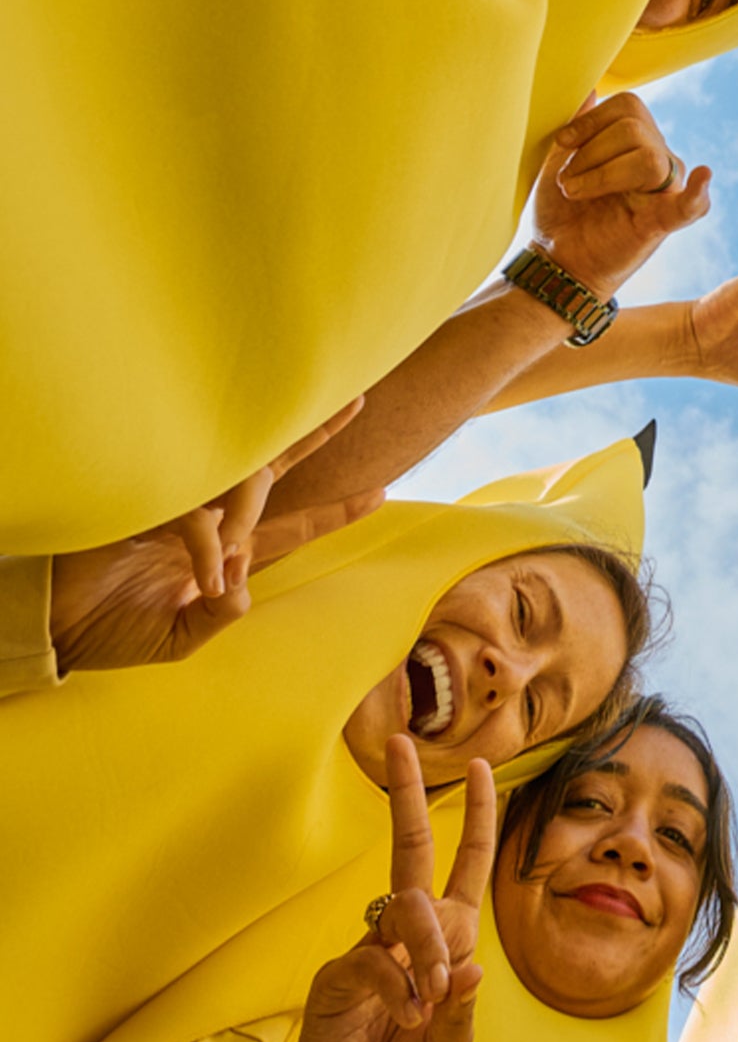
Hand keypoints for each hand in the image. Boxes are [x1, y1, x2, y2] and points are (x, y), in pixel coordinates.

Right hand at [48, 402, 378, 670]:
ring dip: (250, 521)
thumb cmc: (110, 633)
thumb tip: (242, 586)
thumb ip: (219, 615)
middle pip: (272, 474)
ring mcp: (178, 511)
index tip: (378, 494)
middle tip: (358, 403)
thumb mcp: (178, 638)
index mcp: (218, 553)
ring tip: (235, 560)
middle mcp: (206, 523)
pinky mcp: (148, 511)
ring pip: (238, 489)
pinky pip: (197, 519)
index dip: (330, 512)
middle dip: (317, 440)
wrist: (56, 629)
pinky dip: (208, 548)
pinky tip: (205, 579)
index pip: (286, 526)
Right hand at [254, 740, 496, 1041]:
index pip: (462, 865)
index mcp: (444, 940)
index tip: (481, 768)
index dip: (474, 817)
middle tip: (401, 742)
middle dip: (408, 794)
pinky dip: (402, 989)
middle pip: (410, 849)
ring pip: (406, 911)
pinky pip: (376, 960)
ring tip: (432, 1003)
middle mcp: (405, 935)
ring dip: (429, 953)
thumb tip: (472, 963)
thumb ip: (463, 1009)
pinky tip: (408, 1017)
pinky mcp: (336, 975)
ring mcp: (368, 949)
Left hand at [530, 97, 713, 298]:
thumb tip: (590, 89)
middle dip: (590, 153)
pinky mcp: (662, 223)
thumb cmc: (561, 212)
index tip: (563, 142)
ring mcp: (663, 191)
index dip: (592, 120)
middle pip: (635, 130)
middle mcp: (657, 159)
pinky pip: (690, 206)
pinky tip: (702, 177)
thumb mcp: (559, 163)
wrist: (556, 261)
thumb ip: (578, 129)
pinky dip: (697, 192)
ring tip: (577, 193)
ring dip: (602, 174)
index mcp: (635, 142)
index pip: (629, 107)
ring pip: (649, 158)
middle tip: (566, 183)